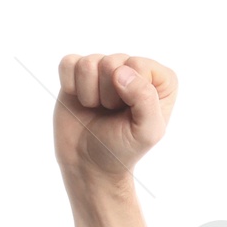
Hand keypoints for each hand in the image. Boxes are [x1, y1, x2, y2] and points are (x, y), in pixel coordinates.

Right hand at [54, 54, 176, 189]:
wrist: (90, 164)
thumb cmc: (122, 149)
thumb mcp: (147, 132)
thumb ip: (146, 99)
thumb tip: (120, 72)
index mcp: (158, 81)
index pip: (139, 65)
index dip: (130, 92)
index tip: (130, 114)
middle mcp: (132, 68)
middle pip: (112, 63)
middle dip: (109, 95)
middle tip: (112, 114)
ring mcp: (104, 67)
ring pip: (88, 64)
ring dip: (90, 94)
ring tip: (97, 110)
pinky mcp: (78, 71)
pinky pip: (68, 64)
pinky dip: (71, 86)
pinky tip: (80, 102)